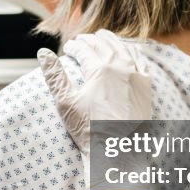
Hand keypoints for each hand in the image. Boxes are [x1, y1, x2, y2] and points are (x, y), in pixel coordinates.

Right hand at [39, 30, 152, 189]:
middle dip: (90, 40)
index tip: (68, 49)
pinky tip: (128, 49)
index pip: (84, 49)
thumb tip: (43, 52)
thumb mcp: (66, 101)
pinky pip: (141, 60)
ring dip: (111, 40)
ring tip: (102, 37)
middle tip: (81, 40)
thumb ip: (54, 75)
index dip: (74, 47)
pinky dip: (133, 50)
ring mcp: (137, 75)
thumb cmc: (89, 129)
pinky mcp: (147, 86)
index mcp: (100, 68)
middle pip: (103, 44)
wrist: (118, 151)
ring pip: (123, 48)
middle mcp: (121, 67)